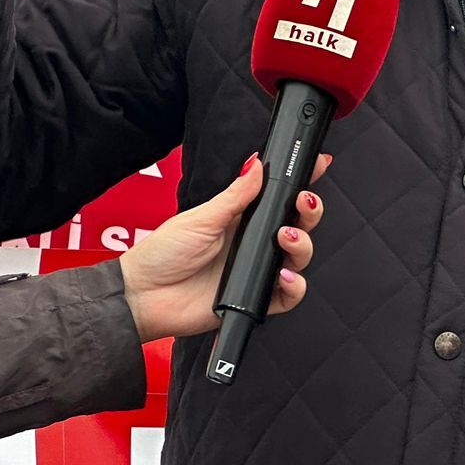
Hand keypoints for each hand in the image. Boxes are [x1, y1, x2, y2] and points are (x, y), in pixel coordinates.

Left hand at [118, 155, 327, 344]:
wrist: (145, 295)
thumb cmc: (164, 254)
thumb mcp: (201, 217)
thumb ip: (235, 195)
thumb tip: (257, 164)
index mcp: (242, 219)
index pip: (279, 198)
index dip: (302, 182)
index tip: (319, 164)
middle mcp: (254, 244)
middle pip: (299, 226)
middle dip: (310, 212)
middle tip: (304, 203)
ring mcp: (256, 271)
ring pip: (299, 258)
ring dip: (302, 245)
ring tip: (285, 238)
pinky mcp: (254, 299)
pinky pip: (288, 295)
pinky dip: (294, 286)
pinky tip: (283, 276)